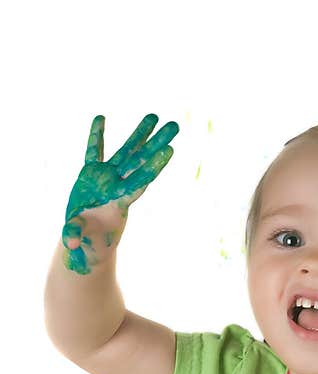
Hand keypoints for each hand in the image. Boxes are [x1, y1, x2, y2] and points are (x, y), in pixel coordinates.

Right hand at [62, 113, 178, 273]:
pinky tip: (100, 118)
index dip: (154, 167)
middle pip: (141, 160)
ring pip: (126, 151)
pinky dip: (96, 136)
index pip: (140, 181)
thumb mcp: (79, 239)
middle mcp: (117, 185)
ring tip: (155, 116)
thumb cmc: (86, 241)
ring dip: (139, 134)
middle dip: (157, 143)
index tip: (170, 151)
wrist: (84, 239)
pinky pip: (93, 151)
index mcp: (118, 201)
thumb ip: (74, 236)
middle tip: (175, 126)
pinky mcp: (90, 174)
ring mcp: (106, 177)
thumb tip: (72, 242)